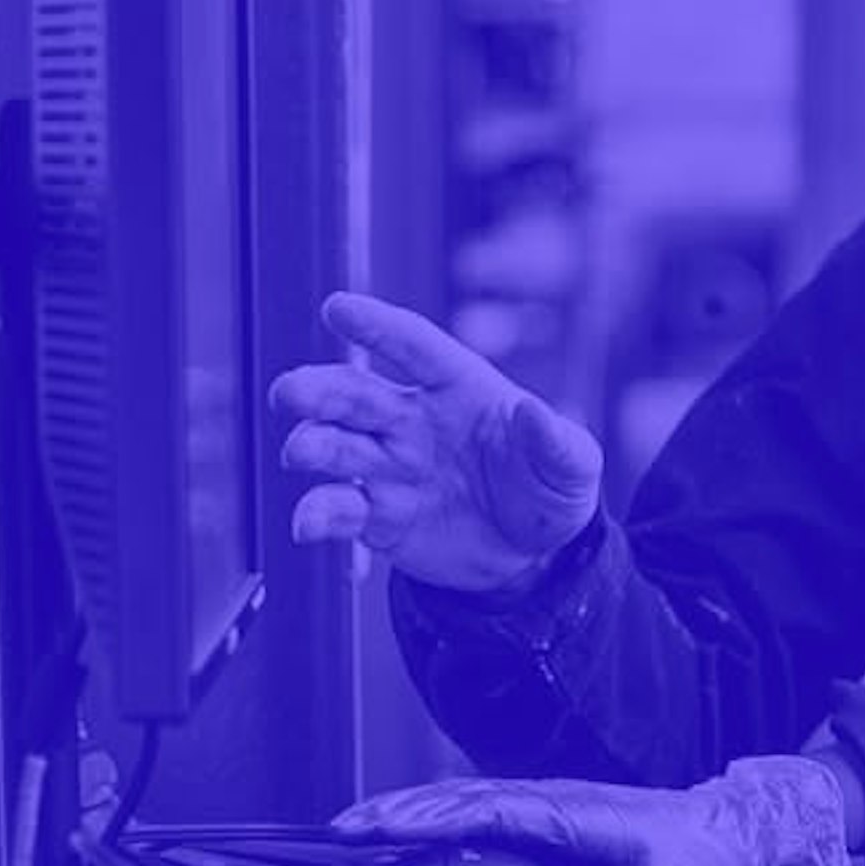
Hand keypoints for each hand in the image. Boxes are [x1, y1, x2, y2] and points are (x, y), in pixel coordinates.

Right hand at [271, 291, 605, 593]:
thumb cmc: (551, 491)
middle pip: (353, 394)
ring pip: (334, 446)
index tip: (336, 307)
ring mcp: (391, 468)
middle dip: (317, 389)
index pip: (413, 346)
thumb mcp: (573, 466)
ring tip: (302, 453)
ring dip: (311, 445)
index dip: (377, 325)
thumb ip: (554, 439)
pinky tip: (309, 522)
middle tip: (291, 393)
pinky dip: (317, 514)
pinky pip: (338, 510)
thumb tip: (531, 409)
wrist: (536, 558)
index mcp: (459, 389)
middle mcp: (413, 422)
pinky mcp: (379, 517)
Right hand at [334, 756, 856, 865]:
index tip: (373, 827)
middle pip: (457, 801)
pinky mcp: (547, 830)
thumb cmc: (706, 853)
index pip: (483, 809)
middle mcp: (550, 804)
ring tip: (350, 837)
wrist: (734, 834)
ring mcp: (546, 813)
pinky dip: (436, 828)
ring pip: (463, 807)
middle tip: (336, 834)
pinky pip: (480, 822)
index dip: (426, 818)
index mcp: (571, 811)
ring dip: (408, 817)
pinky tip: (405, 845)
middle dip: (395, 814)